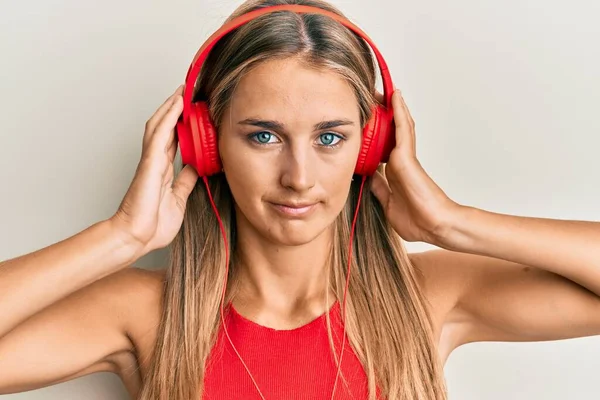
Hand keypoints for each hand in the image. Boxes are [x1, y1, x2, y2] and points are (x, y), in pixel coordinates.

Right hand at [110, 84, 198, 252]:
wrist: (137, 238)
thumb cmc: (152, 225)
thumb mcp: (179, 198)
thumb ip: (185, 181)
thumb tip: (195, 168)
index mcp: (163, 170)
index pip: (174, 139)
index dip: (183, 123)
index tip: (194, 110)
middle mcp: (157, 161)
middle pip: (166, 126)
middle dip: (176, 108)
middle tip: (189, 91)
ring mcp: (152, 160)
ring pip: (160, 124)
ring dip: (172, 106)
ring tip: (184, 90)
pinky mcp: (150, 163)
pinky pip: (159, 134)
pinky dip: (169, 117)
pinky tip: (177, 104)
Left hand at [370, 89, 460, 243]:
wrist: (434, 226)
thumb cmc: (417, 221)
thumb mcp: (388, 203)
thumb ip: (379, 188)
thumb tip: (369, 177)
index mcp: (395, 172)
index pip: (383, 146)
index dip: (376, 133)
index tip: (366, 122)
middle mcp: (400, 161)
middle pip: (391, 131)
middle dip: (382, 114)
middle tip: (371, 97)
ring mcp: (404, 157)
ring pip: (398, 125)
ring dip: (391, 107)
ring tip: (382, 89)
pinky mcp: (406, 156)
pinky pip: (402, 129)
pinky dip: (398, 112)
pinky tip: (394, 96)